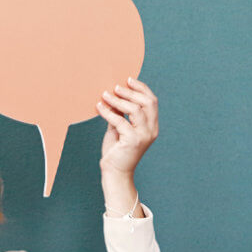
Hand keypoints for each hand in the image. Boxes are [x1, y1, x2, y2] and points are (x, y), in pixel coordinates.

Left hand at [97, 78, 160, 213]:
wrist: (115, 172)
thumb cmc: (117, 150)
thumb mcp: (120, 128)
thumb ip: (121, 113)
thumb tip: (114, 94)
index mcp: (152, 126)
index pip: (152, 101)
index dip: (141, 88)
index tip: (128, 80)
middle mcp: (151, 130)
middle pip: (147, 103)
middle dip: (131, 92)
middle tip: (116, 87)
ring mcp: (144, 136)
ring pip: (135, 110)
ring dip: (119, 100)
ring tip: (105, 95)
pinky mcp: (132, 141)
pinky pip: (120, 121)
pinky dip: (108, 111)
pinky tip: (99, 106)